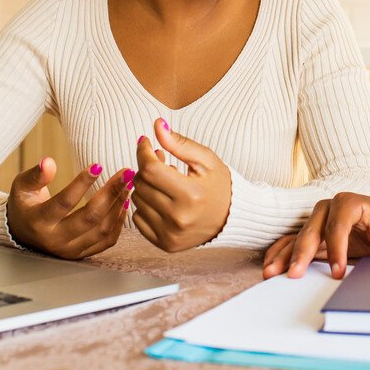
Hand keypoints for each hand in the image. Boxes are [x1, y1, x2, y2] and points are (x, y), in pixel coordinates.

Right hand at [6, 157, 130, 259]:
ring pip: (102, 230)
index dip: (82, 183)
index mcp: (39, 222)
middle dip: (111, 193)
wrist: (21, 231)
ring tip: (128, 184)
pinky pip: (107, 241)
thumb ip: (35, 175)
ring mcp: (70, 250)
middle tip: (126, 173)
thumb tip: (49, 162)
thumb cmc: (24, 204)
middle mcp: (55, 240)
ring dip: (118, 205)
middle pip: (90, 217)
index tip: (98, 165)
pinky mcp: (81, 254)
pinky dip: (118, 222)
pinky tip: (124, 202)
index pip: (64, 202)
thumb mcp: (22, 186)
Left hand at [130, 119, 231, 252]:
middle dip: (146, 168)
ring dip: (146, 186)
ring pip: (137, 200)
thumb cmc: (221, 186)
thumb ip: (180, 143)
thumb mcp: (206, 160)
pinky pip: (138, 219)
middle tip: (160, 160)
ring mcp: (170, 234)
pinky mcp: (165, 244)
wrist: (233, 219)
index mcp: (191, 194)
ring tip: (165, 181)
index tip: (145, 142)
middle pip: (141, 184)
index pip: (150, 169)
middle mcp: (178, 218)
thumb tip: (157, 125)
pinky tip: (161, 201)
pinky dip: (145, 206)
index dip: (143, 151)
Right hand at [264, 193, 369, 279]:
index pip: (338, 225)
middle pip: (311, 230)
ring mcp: (317, 221)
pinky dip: (280, 254)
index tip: (337, 272)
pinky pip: (292, 243)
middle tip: (295, 275)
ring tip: (271, 273)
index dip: (336, 248)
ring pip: (297, 238)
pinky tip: (270, 267)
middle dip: (302, 253)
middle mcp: (328, 209)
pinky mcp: (313, 235)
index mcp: (349, 202)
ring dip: (283, 255)